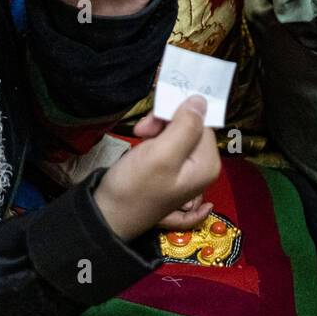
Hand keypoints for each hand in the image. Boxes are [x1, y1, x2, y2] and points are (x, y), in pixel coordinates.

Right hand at [94, 97, 221, 239]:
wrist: (109, 215)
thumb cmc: (135, 186)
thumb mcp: (162, 154)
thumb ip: (185, 126)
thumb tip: (202, 100)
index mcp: (207, 164)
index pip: (201, 122)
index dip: (177, 116)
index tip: (153, 121)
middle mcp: (202, 166)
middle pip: (191, 126)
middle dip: (165, 122)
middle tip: (141, 130)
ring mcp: (186, 169)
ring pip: (178, 132)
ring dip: (157, 128)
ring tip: (139, 135)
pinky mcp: (171, 169)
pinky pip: (169, 143)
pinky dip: (154, 138)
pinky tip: (141, 142)